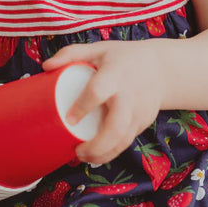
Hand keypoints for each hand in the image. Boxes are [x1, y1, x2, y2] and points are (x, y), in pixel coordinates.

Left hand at [41, 40, 164, 165]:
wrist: (161, 68)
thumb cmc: (123, 58)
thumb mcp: (98, 49)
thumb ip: (71, 54)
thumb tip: (46, 66)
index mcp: (115, 74)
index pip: (98, 91)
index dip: (83, 106)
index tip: (69, 119)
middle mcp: (129, 96)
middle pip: (116, 128)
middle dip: (96, 146)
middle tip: (76, 151)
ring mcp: (139, 112)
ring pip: (123, 141)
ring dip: (103, 155)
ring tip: (83, 157)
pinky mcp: (143, 123)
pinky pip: (127, 142)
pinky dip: (111, 152)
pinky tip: (97, 156)